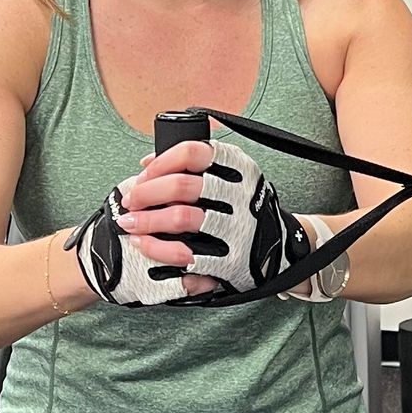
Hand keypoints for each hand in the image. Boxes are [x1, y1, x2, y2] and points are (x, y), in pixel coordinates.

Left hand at [68, 136, 323, 304]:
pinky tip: (143, 246)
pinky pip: (186, 254)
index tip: (142, 175)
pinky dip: (158, 250)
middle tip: (129, 201)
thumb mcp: (232, 178)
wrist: (282, 250)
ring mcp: (239, 228)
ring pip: (181, 218)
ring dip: (147, 221)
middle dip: (146, 194)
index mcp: (240, 168)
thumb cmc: (243, 209)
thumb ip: (195, 167)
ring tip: (129, 224)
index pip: (192, 153)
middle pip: (182, 186)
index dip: (160, 163)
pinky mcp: (233, 260)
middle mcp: (242, 195)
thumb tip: (147, 163)